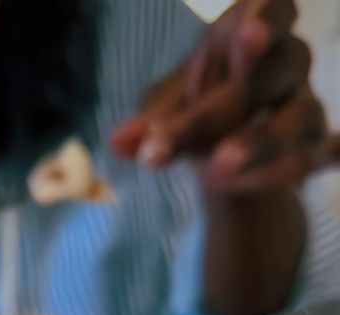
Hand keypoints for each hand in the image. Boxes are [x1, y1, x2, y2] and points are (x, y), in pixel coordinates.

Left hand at [111, 0, 333, 192]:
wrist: (231, 149)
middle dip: (222, 110)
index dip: (265, 17)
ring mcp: (305, 103)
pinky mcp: (316, 145)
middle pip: (268, 75)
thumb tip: (118, 143)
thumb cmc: (203, 108)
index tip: (245, 35)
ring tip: (213, 176)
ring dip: (259, 145)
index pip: (272, 8)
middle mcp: (286, 62)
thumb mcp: (171, 111)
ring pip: (297, 117)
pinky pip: (328, 149)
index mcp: (249, 33)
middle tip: (177, 143)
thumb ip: (152, 123)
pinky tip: (330, 155)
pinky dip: (333, 152)